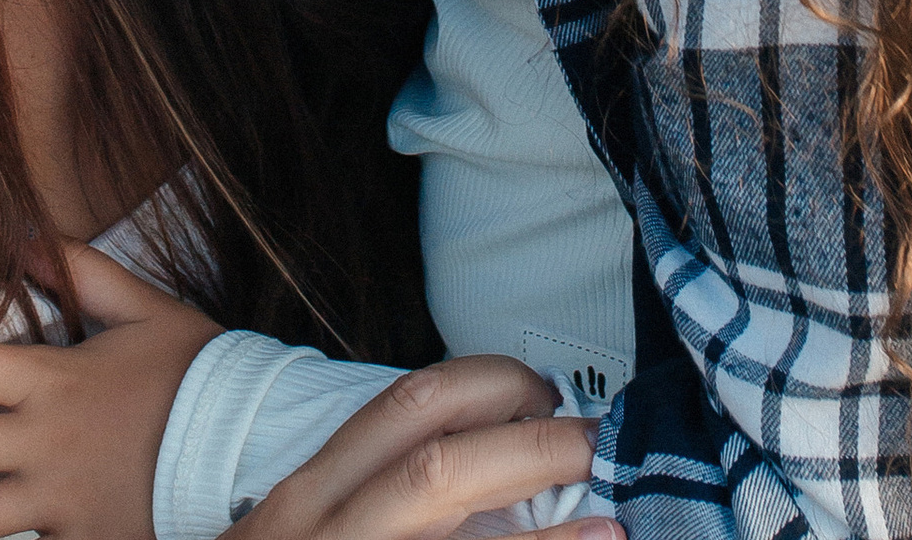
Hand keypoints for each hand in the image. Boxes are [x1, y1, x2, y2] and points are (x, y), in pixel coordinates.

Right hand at [238, 357, 606, 539]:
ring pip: (445, 522)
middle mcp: (322, 528)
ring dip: (542, 533)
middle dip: (530, 446)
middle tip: (597, 443)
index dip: (487, 386)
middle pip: (438, 467)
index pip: (405, 408)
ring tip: (614, 523)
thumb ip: (364, 494)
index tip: (542, 388)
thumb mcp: (297, 535)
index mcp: (307, 496)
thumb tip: (478, 464)